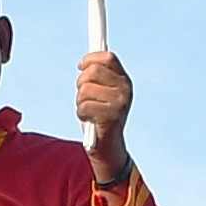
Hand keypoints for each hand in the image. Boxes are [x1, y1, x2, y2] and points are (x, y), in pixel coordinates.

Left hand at [76, 46, 135, 180]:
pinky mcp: (111, 116)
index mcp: (124, 80)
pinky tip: (89, 120)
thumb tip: (84, 62)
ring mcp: (120, 102)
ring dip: (80, 102)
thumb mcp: (101, 93)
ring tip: (88, 111)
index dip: (90, 59)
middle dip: (81, 83)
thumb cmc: (100, 117)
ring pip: (85, 89)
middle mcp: (125, 89)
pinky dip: (81, 114)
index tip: (80, 66)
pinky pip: (84, 106)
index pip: (108, 57)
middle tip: (83, 96)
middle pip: (93, 71)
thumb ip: (97, 77)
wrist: (108, 147)